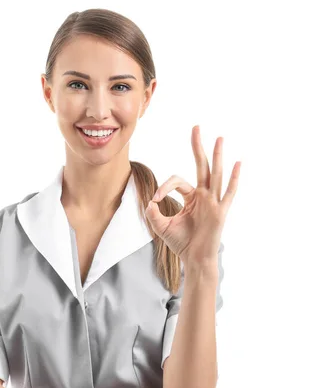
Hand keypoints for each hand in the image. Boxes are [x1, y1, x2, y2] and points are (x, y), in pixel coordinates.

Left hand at [145, 125, 240, 264]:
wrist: (194, 259)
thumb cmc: (181, 243)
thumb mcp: (161, 226)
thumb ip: (153, 214)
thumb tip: (150, 201)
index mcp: (191, 197)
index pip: (177, 181)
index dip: (165, 187)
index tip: (156, 199)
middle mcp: (204, 196)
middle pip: (202, 166)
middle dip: (198, 147)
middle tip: (195, 127)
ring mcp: (213, 202)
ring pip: (215, 174)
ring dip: (216, 156)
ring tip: (219, 138)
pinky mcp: (220, 211)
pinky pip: (229, 193)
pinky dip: (234, 179)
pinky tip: (238, 164)